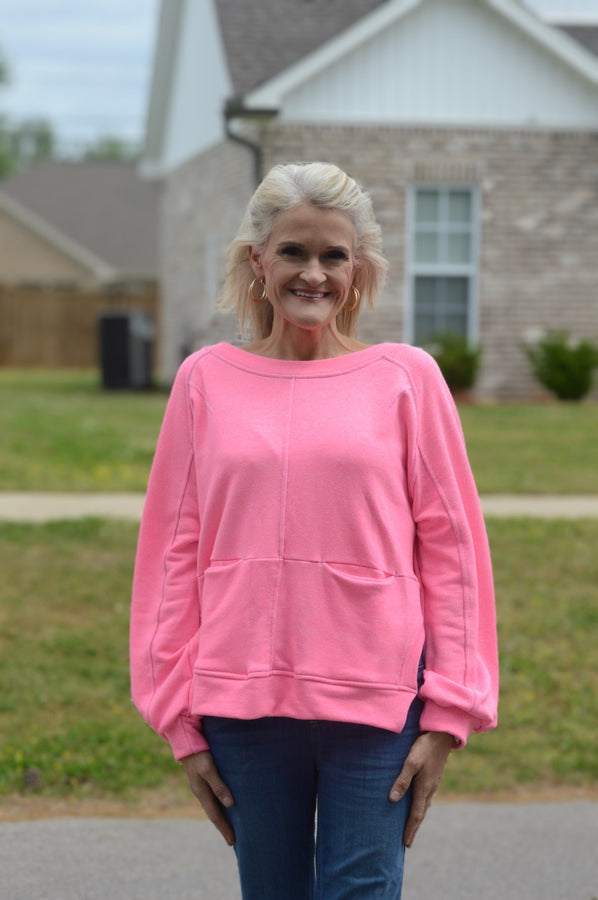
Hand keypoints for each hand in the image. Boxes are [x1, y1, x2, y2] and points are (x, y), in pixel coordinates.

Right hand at [180, 751, 235, 845]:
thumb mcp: (208, 769)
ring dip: (222, 815)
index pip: (215, 816)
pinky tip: (226, 803)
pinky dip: (220, 804)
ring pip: (213, 805)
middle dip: (223, 826)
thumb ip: (218, 785)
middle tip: (233, 839)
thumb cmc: (198, 754)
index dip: (224, 829)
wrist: (185, 741)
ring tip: (232, 824)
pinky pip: (213, 796)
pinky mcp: (204, 778)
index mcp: (201, 793)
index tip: (233, 843)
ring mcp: (201, 785)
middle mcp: (201, 792)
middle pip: (214, 813)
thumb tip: (229, 804)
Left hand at [389, 731, 453, 847]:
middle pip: (421, 813)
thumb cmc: (425, 746)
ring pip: (424, 805)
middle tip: (408, 842)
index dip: (410, 829)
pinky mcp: (433, 777)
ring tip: (411, 827)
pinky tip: (418, 805)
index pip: (416, 814)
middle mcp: (430, 789)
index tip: (405, 843)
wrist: (442, 734)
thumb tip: (392, 800)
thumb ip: (402, 780)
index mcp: (424, 788)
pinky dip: (421, 806)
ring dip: (417, 818)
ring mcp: (433, 783)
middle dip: (414, 828)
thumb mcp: (411, 761)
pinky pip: (426, 797)